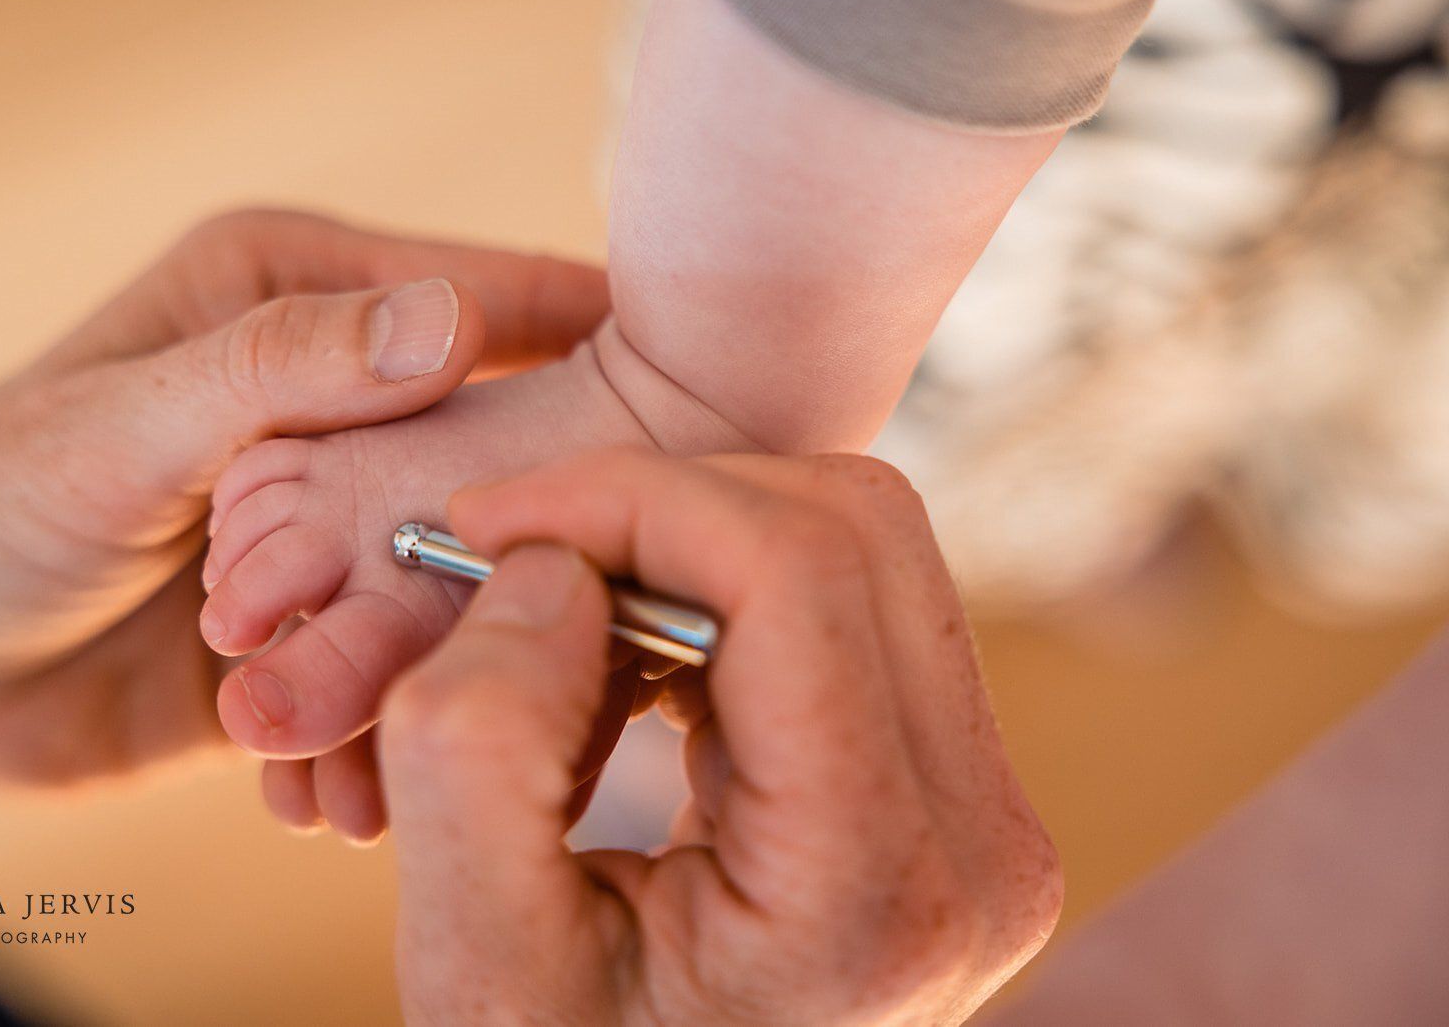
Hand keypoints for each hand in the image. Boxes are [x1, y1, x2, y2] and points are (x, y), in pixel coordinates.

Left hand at [0, 209, 607, 782]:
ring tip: (427, 744)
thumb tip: (455, 321)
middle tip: (574, 622)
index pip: (486, 301)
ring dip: (448, 663)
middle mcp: (334, 398)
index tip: (692, 416)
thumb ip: (277, 374)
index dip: (598, 347)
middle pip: (495, 450)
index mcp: (294, 297)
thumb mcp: (115, 433)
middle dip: (525, 547)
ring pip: (454, 572)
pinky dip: (386, 725)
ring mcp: (337, 513)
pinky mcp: (324, 612)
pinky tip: (347, 793)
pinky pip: (396, 660)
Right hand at [380, 449, 1062, 1024]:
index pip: (796, 575)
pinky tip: (637, 674)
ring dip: (693, 547)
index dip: (632, 499)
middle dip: (665, 508)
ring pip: (863, 548)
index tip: (489, 520)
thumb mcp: (479, 967)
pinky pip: (855, 609)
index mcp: (876, 894)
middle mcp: (977, 844)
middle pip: (854, 529)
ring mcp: (986, 814)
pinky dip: (726, 595)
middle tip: (521, 562)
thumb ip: (480, 751)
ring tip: (573, 637)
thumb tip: (548, 564)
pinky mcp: (956, 789)